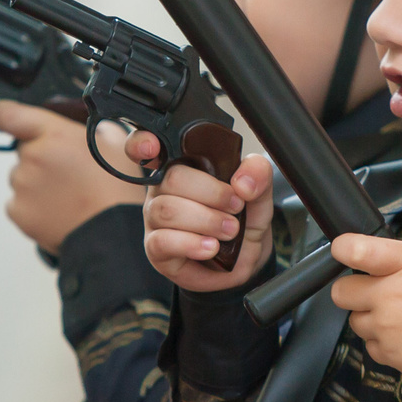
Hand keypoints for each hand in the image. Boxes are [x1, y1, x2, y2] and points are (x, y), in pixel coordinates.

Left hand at [0, 101, 143, 252]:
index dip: (3, 115)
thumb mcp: (115, 145)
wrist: (109, 234)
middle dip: (40, 158)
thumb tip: (82, 129)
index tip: (6, 119)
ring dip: (37, 183)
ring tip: (67, 197)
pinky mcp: (18, 211)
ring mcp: (22, 185)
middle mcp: (32, 156)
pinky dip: (33, 206)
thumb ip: (90, 129)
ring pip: (22, 177)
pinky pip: (19, 202)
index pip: (6, 113)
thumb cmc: (114, 192)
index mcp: (53, 134)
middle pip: (24, 150)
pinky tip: (57, 210)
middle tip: (67, 173)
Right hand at [138, 135, 274, 290]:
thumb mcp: (259, 194)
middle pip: (172, 178)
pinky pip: (162, 241)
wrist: (245, 259)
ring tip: (229, 230)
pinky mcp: (156, 248)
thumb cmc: (242, 220)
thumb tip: (242, 181)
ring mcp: (155, 219)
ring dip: (205, 220)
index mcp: (183, 164)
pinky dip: (191, 244)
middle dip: (211, 193)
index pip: (148, 143)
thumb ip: (258, 174)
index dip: (142, 142)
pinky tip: (211, 247)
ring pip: (166, 210)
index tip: (153, 148)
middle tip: (235, 207)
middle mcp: (163, 188)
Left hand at [326, 234, 401, 385]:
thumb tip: (379, 263)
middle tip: (377, 294)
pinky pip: (371, 346)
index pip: (355, 250)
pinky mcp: (390, 354)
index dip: (344, 249)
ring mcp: (388, 326)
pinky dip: (385, 343)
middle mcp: (391, 293)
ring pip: (355, 321)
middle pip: (341, 292)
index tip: (344, 252)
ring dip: (372, 319)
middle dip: (355, 292)